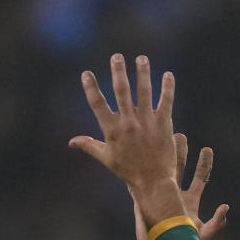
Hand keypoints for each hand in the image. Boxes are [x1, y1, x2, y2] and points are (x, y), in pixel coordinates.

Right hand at [69, 54, 177, 194]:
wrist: (153, 182)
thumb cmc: (128, 171)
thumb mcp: (107, 159)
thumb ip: (90, 146)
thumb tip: (71, 142)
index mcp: (112, 131)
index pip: (98, 105)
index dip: (91, 88)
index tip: (86, 73)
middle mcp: (129, 124)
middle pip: (121, 92)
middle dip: (118, 72)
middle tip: (116, 57)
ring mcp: (147, 123)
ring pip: (144, 92)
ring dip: (143, 73)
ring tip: (142, 58)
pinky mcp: (164, 125)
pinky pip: (166, 102)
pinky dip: (167, 88)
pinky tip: (168, 75)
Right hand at [133, 133, 228, 239]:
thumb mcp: (203, 235)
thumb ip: (217, 223)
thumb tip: (226, 207)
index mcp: (190, 201)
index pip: (199, 178)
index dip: (204, 163)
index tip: (207, 149)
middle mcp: (175, 195)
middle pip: (179, 168)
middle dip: (181, 151)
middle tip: (180, 135)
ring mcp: (159, 196)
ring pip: (161, 170)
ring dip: (163, 155)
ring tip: (163, 137)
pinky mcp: (144, 200)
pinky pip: (143, 182)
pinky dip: (142, 169)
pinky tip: (138, 154)